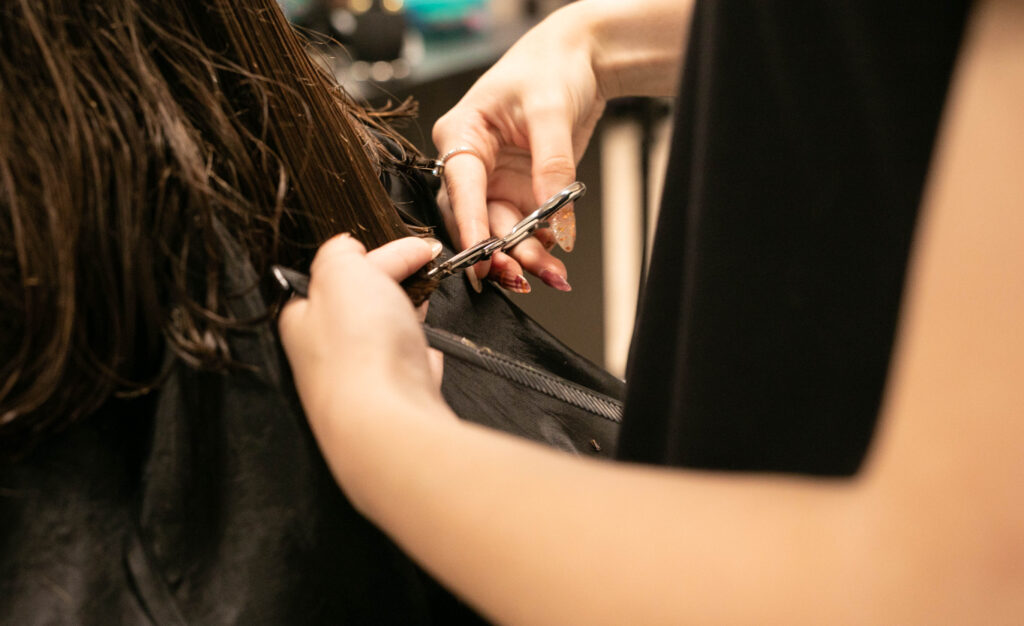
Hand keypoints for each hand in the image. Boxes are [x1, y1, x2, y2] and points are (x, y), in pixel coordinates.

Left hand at [278, 235, 445, 425]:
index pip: (337, 275)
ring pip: (386, 338)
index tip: (414, 246)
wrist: (389, 420)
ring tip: (427, 301)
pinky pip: (408, 372)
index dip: (378, 254)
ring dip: (408, 316)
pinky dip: (420, 357)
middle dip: (394, 283)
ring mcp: (363, 382)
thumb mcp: (340, 272)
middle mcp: (327, 355)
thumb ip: (340, 252)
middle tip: (424, 268)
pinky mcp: (395, 403)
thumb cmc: (359, 351)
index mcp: (302, 320)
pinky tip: (427, 350)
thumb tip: (346, 247)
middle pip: (362, 305)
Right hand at [432, 0, 689, 291]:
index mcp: (462, 135)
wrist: (580, 61)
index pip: (460, 187)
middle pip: (477, 219)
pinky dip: (540, 248)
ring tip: (551, 275)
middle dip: (499, 251)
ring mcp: (496, 182)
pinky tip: (555, 263)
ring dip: (523, 257)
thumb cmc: (551, 68)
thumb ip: (552, 164)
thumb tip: (554, 215)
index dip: (470, 225)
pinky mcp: (520, 192)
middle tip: (522, 276)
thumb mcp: (551, 112)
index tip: (482, 258)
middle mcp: (473, 165)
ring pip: (501, 232)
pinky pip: (525, 229)